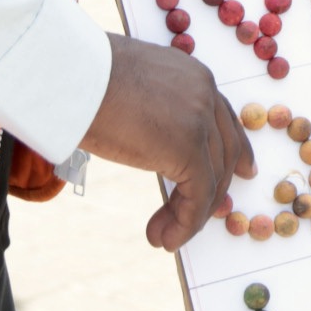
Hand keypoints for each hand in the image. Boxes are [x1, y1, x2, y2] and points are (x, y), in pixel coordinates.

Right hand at [77, 33, 252, 249]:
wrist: (67, 73)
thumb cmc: (79, 77)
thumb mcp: (126, 87)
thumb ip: (148, 108)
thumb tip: (142, 133)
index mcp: (190, 74)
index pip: (221, 118)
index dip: (233, 149)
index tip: (243, 170)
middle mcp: (203, 91)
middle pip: (224, 150)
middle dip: (215, 189)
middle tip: (195, 218)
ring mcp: (198, 119)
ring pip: (211, 178)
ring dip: (190, 215)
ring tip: (164, 236)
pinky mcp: (188, 147)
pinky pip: (198, 196)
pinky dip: (185, 223)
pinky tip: (165, 238)